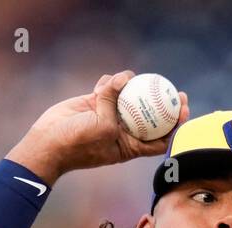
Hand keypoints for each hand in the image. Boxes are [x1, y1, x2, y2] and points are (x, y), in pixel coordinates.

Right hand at [5, 70, 188, 186]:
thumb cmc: (79, 143)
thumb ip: (115, 103)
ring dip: (131, 86)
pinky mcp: (95, 103)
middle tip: (173, 88)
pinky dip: (109, 82)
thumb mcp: (103, 126)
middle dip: (164, 101)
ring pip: (129, 96)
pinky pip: (109, 88)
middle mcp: (123, 130)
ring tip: (131, 78)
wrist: (49, 141)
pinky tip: (107, 81)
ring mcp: (109, 116)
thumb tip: (123, 79)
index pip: (160, 137)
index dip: (175, 124)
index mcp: (130, 145)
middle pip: (150, 115)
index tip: (183, 110)